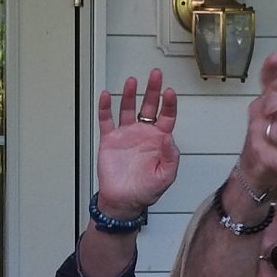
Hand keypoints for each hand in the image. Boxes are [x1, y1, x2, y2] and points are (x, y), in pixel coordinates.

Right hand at [94, 71, 179, 218]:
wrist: (123, 201)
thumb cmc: (146, 191)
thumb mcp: (166, 176)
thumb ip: (171, 157)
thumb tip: (169, 138)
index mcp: (159, 140)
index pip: (167, 116)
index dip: (169, 103)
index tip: (169, 92)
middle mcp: (143, 133)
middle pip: (149, 106)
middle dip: (152, 89)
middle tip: (155, 74)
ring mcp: (126, 135)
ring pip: (128, 108)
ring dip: (130, 94)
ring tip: (131, 81)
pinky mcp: (110, 140)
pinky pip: (106, 120)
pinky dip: (105, 108)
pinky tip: (106, 96)